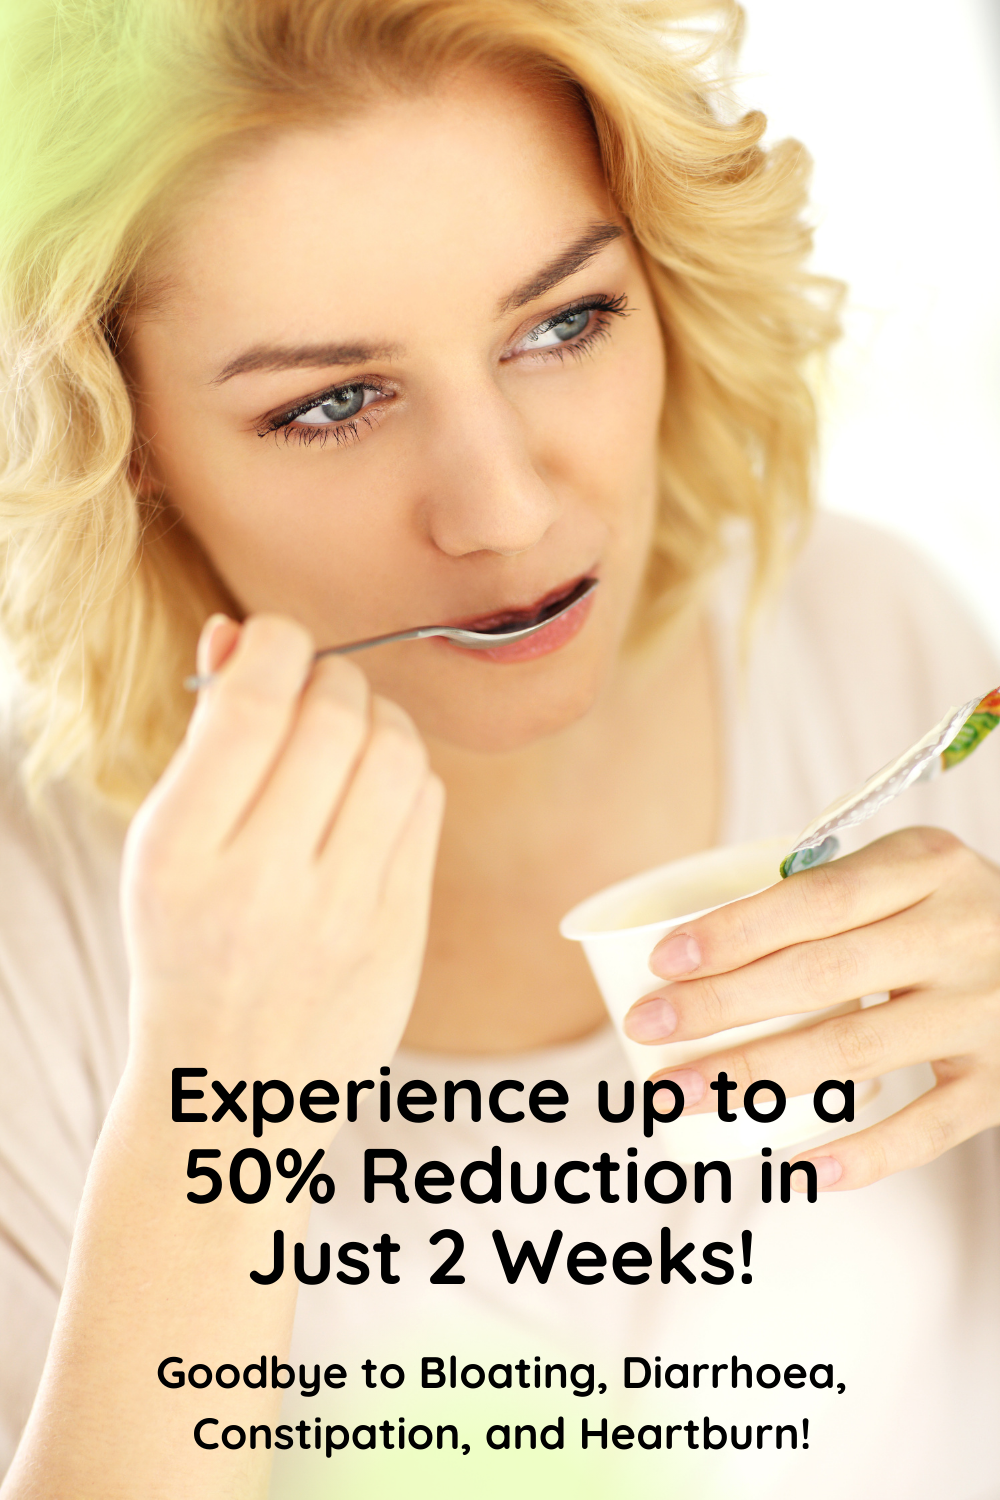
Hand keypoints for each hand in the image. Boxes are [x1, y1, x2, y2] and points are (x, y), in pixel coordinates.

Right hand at [121, 613, 443, 1098]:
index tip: (274, 642)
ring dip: (379, 717)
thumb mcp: (163, 849)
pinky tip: (374, 790)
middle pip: (337, 717)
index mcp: (183, 852)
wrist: (234, 1087)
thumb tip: (241, 630)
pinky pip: (427, 804)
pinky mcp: (403, 933)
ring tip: (350, 734)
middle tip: (315, 691)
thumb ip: (205, 739)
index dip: (276, 642)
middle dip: (332, 677)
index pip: (254, 704)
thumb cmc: (190, 943)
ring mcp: (344, 913)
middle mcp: (264, 882)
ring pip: (398, 752)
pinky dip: (405, 773)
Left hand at [623, 828, 999, 1189]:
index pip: (816, 900)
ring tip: (680, 1091)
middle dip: (720, 1006)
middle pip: (822, 975)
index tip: (662, 961)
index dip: (734, 932)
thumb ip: (827, 893)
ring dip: (756, 1076)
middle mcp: (961, 933)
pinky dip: (863, 1153)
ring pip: (857, 1051)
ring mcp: (986, 1011)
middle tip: (644, 1029)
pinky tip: (798, 1167)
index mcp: (927, 866)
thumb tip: (698, 942)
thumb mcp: (908, 870)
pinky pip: (928, 1128)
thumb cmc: (949, 909)